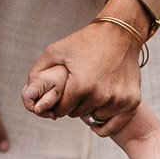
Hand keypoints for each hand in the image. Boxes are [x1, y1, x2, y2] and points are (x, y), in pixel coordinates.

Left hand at [26, 20, 142, 125]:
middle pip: (77, 115)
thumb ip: (38, 72)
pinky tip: (100, 114)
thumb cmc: (86, 41)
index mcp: (81, 85)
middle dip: (74, 105)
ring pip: (94, 118)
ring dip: (91, 110)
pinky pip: (114, 125)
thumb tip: (28, 92)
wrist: (120, 33)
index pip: (61, 111)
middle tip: (79, 89)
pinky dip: (106, 122)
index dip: (59, 103)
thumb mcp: (56, 50)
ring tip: (92, 92)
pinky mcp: (132, 102)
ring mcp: (118, 100)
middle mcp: (101, 96)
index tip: (63, 94)